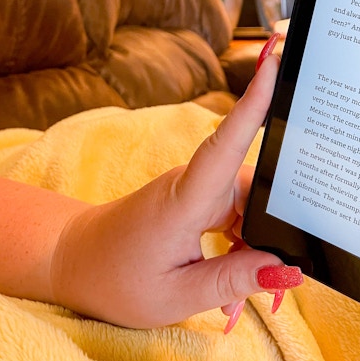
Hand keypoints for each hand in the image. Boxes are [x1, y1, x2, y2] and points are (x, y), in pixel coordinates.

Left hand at [51, 51, 300, 328]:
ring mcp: (195, 188)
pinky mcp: (197, 197)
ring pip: (249, 206)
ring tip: (234, 295)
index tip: (273, 63)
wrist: (73, 261)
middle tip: (270, 288)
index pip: (225, 144)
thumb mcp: (176, 296)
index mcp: (183, 202)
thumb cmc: (115, 279)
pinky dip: (240, 246)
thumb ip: (233, 281)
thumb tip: (286, 271)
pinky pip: (236, 212)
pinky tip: (230, 277)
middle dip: (269, 234)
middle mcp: (193, 184)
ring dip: (251, 248)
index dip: (253, 104)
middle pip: (254, 189)